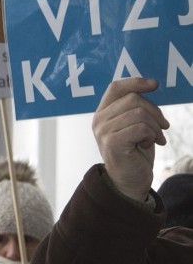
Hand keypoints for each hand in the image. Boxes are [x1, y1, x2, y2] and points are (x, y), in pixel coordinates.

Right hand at [92, 78, 168, 199]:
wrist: (129, 182)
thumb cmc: (134, 153)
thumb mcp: (135, 125)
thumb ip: (135, 107)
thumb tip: (150, 84)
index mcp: (102, 113)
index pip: (116, 87)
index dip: (136, 82)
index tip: (155, 85)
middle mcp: (99, 120)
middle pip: (133, 99)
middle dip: (155, 112)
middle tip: (164, 127)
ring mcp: (104, 132)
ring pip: (139, 113)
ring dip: (155, 126)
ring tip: (157, 138)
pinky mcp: (112, 143)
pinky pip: (140, 127)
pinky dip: (151, 135)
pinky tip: (149, 144)